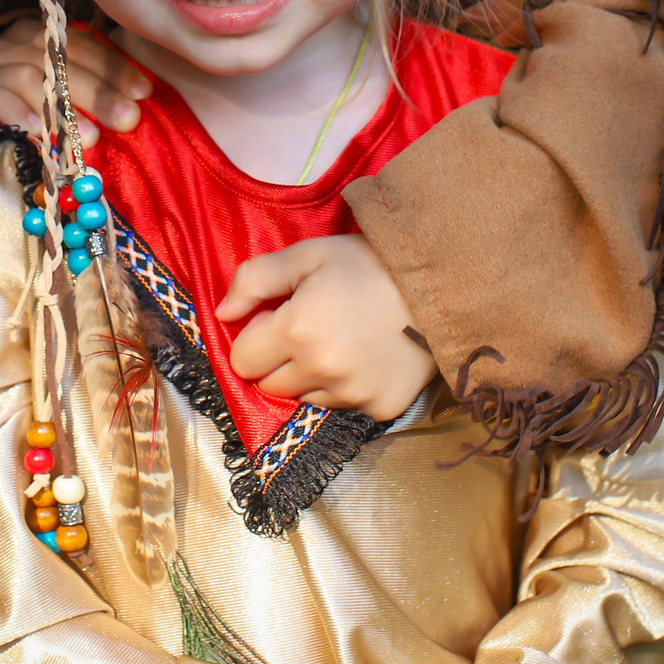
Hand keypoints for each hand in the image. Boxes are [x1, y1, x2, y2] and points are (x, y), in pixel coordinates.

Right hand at [0, 17, 152, 140]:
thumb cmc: (32, 123)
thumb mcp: (66, 100)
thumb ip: (93, 93)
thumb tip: (140, 100)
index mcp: (38, 35)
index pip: (79, 44)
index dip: (113, 67)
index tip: (144, 92)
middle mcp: (8, 44)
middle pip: (56, 60)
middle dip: (97, 91)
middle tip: (128, 119)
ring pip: (27, 77)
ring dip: (62, 108)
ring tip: (92, 137)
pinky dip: (16, 114)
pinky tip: (39, 133)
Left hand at [216, 235, 434, 419]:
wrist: (442, 284)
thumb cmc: (369, 264)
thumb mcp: (307, 254)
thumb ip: (254, 279)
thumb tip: (221, 313)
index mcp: (298, 331)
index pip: (242, 360)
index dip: (256, 336)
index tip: (280, 316)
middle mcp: (322, 371)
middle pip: (269, 385)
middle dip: (278, 360)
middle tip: (310, 328)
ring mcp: (353, 395)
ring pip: (304, 399)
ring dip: (310, 376)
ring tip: (340, 340)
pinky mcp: (381, 409)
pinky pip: (342, 407)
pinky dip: (344, 388)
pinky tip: (365, 358)